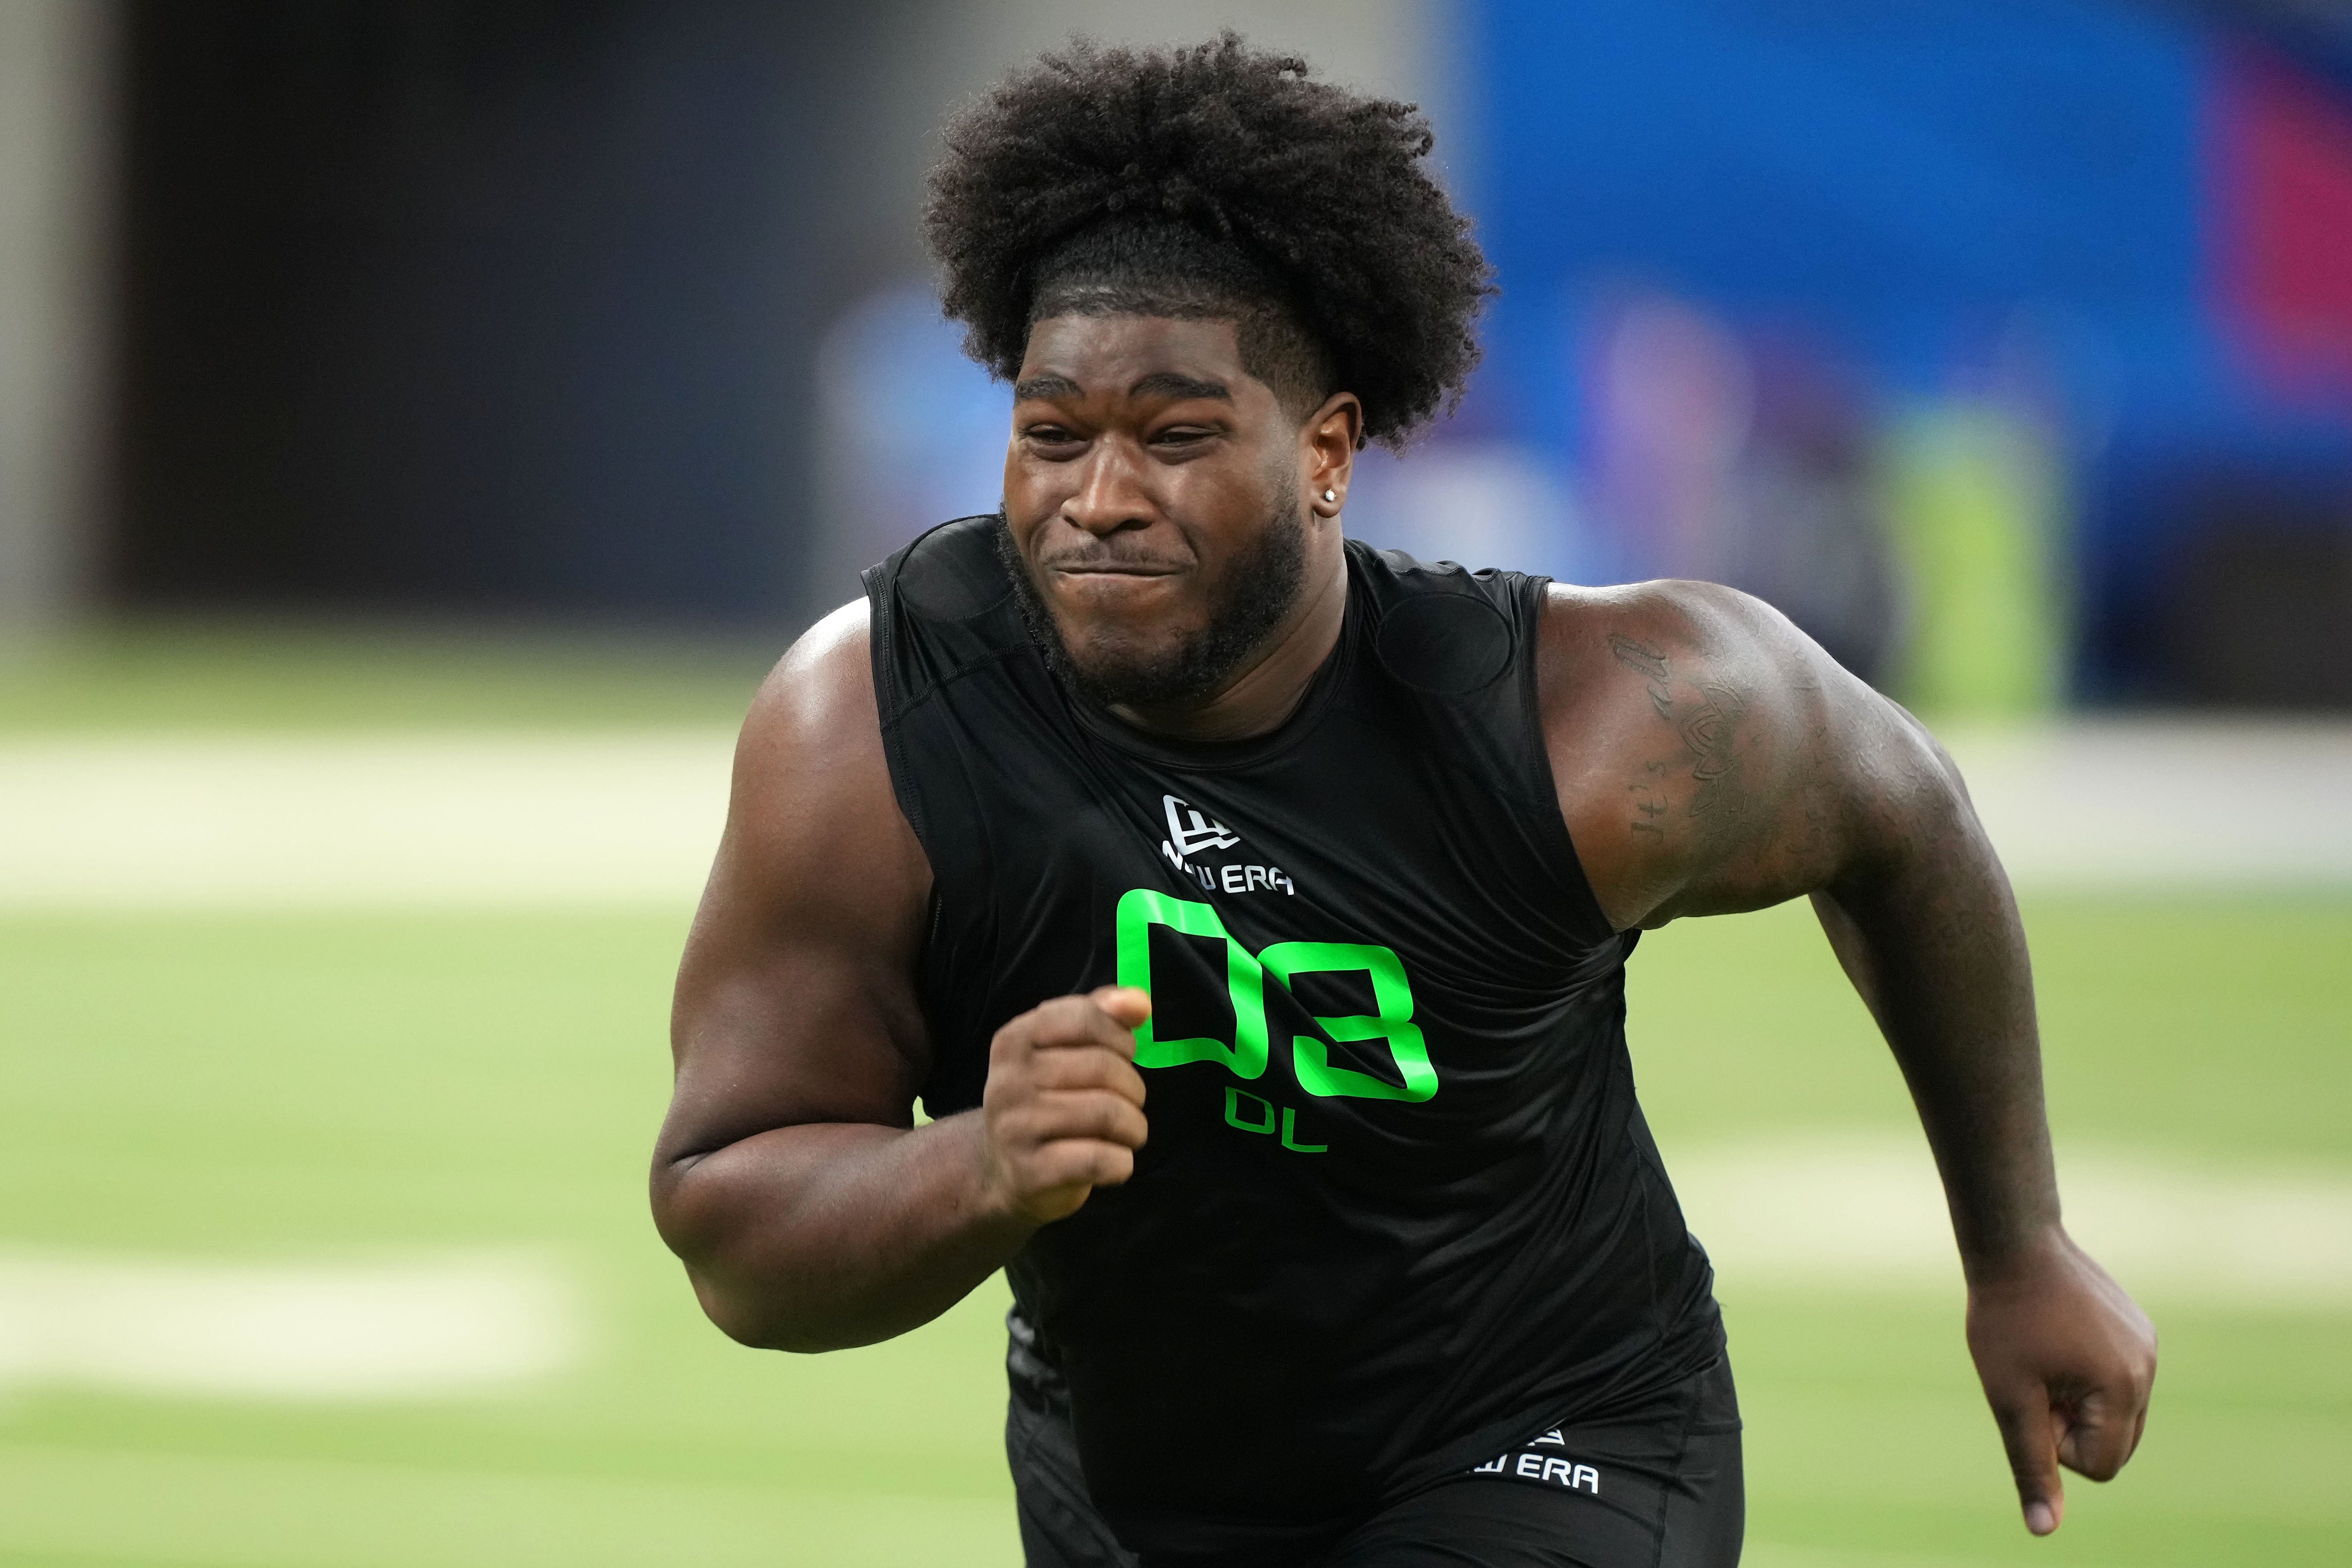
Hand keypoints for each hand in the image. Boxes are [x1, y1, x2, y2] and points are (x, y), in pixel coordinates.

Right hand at [977, 986, 1151, 1225]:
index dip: (1121, 1037)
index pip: (1085, 1018)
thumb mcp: (1063, 1050)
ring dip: (1134, 1127)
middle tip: (1130, 1103)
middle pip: (1102, 1067)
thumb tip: (1140, 1002)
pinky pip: (1100, 1160)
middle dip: (1133, 1088)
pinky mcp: (1030, 1172)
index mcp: (1014, 1039)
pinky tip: (1115, 1162)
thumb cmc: (1046, 1100)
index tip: (1125, 1054)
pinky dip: (1122, 1163)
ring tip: (1127, 1133)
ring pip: (1107, 1114)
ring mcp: (1015, 1128)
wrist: (999, 1170)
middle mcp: (1008, 1080)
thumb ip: (1102, 1015)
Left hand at [1965, 1229, 2156, 1535]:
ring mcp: (2147, 1346)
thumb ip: (2031, 1464)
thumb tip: (2043, 1529)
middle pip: (2115, 1444)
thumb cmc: (2004, 1320)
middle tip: (2035, 1379)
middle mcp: (2148, 1369)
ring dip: (2077, 1401)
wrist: (2014, 1246)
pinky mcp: (2138, 1329)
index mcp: (2123, 1388)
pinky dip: (2087, 1375)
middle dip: (2070, 1426)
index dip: (2055, 1443)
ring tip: (2044, 1357)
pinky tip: (2057, 1337)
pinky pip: (2117, 1379)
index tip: (2031, 1399)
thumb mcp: (2009, 1398)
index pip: (2100, 1465)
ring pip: (2116, 1413)